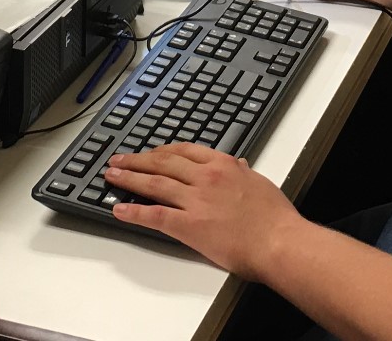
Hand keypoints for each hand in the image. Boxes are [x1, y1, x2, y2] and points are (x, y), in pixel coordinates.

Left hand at [106, 144, 306, 279]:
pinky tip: (119, 210)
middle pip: (162, 162)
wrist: (279, 241)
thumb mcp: (259, 183)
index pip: (184, 150)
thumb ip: (243, 172)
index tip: (150, 152)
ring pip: (154, 183)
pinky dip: (134, 211)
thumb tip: (238, 164)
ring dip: (129, 178)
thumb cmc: (275, 218)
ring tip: (112, 176)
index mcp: (222, 165)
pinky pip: (155, 215)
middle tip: (119, 160)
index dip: (161, 150)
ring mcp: (195, 201)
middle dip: (137, 160)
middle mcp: (205, 177)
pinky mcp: (189, 225)